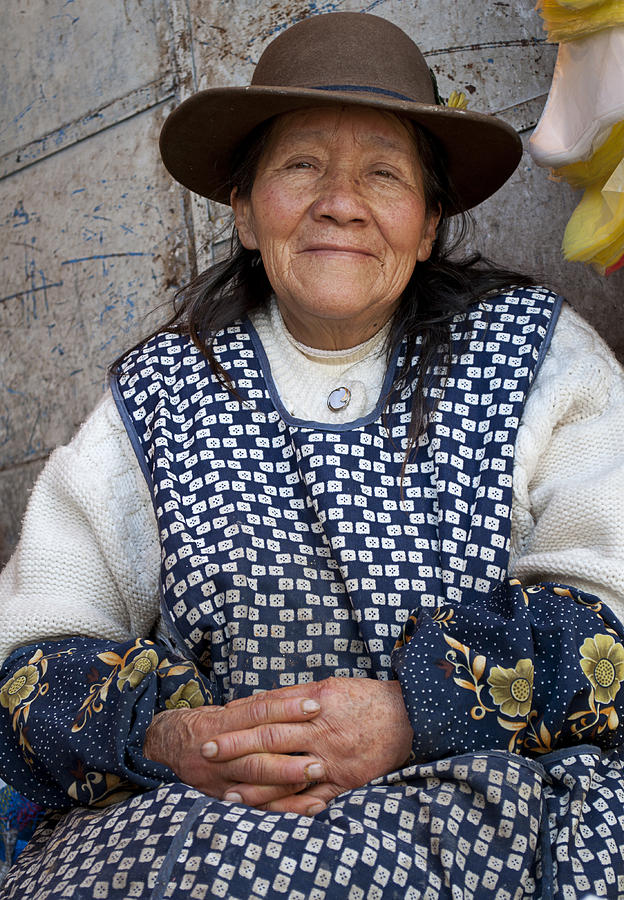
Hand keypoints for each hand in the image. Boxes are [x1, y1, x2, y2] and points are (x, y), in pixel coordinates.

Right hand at [143, 692, 325, 810]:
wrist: (165, 748)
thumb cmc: (206, 725)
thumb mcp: (224, 710)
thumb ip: (256, 708)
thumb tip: (300, 696)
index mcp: (220, 723)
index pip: (256, 713)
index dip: (285, 709)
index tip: (313, 705)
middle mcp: (219, 753)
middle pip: (256, 756)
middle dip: (289, 760)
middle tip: (320, 758)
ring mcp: (220, 779)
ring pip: (255, 783)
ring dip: (288, 784)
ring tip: (318, 778)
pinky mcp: (225, 799)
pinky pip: (258, 807)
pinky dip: (286, 808)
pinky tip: (312, 805)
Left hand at [205, 677, 412, 813]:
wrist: (409, 717)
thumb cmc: (365, 698)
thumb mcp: (329, 686)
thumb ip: (294, 695)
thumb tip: (259, 702)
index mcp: (315, 704)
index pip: (267, 714)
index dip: (237, 723)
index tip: (212, 730)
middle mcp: (321, 731)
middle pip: (270, 741)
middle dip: (235, 748)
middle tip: (205, 754)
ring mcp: (333, 759)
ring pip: (287, 774)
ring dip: (255, 786)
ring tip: (228, 795)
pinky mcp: (345, 781)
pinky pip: (313, 798)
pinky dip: (290, 807)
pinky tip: (268, 814)